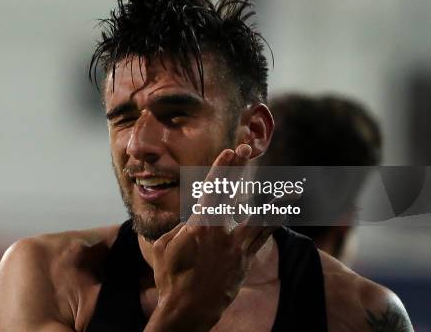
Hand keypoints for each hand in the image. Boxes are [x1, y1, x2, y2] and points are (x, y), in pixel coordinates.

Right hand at [145, 145, 275, 331]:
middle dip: (239, 169)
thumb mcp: (164, 246)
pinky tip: (284, 213)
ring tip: (294, 188)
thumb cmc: (170, 277)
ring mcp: (236, 247)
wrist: (187, 309)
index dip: (222, 168)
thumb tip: (193, 217)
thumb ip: (181, 227)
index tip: (231, 151)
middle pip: (233, 194)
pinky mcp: (244, 260)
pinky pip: (263, 238)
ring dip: (276, 201)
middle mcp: (221, 233)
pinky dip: (274, 223)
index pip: (212, 189)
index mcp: (199, 226)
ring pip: (261, 218)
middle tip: (246, 149)